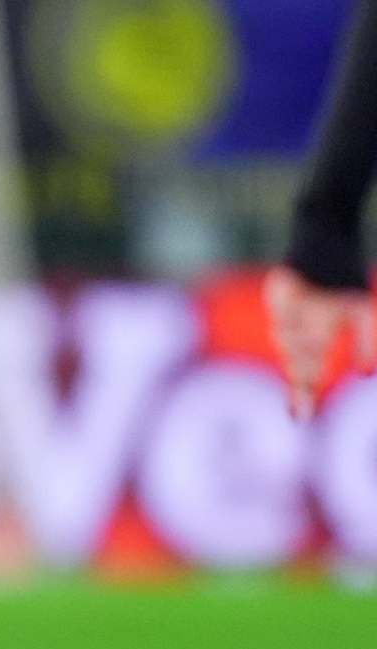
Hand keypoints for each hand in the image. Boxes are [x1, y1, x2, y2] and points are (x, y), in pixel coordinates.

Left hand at [265, 265, 376, 417]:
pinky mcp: (283, 284)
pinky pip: (285, 306)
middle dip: (299, 380)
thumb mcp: (358, 309)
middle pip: (295, 356)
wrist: (327, 230)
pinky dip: (288, 318)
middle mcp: (294, 322)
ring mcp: (287, 304)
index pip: (304, 369)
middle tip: (302, 405)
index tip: (300, 419)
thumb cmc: (339, 274)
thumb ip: (364, 341)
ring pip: (288, 333)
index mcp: (309, 333)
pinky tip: (289, 328)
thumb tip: (366, 375)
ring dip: (296, 352)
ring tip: (299, 373)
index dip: (301, 393)